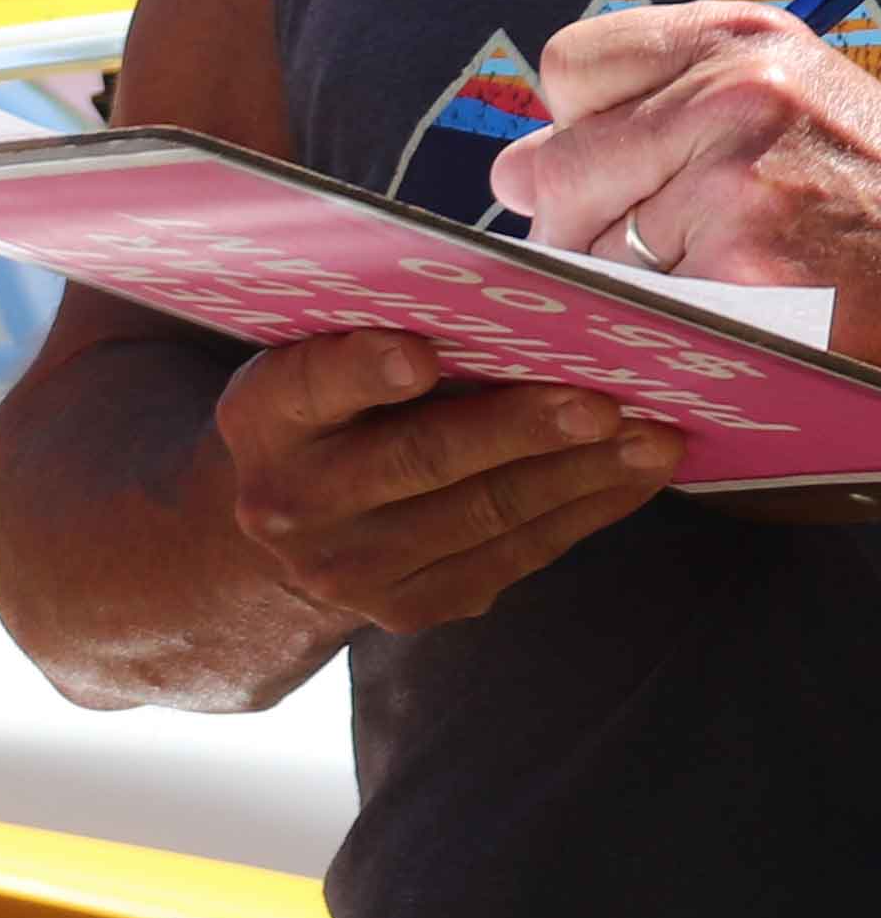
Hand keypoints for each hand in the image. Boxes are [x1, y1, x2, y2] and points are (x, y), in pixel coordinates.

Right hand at [194, 324, 674, 637]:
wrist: (285, 533)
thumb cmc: (333, 414)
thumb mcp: (322, 363)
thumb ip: (382, 333)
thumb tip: (522, 309)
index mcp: (263, 419)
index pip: (311, 386)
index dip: (363, 371)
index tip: (423, 356)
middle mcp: (292, 503)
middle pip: (418, 460)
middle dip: (519, 431)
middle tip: (602, 406)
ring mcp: (349, 568)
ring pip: (482, 514)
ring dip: (580, 475)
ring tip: (654, 440)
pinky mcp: (407, 609)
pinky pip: (511, 557)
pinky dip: (582, 514)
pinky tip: (631, 480)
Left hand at [497, 0, 880, 345]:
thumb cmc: (868, 197)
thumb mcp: (787, 106)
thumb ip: (656, 112)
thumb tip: (513, 167)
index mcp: (748, 41)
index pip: (571, 64)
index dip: (582, 124)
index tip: (629, 155)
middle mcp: (739, 95)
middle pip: (553, 167)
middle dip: (585, 218)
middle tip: (675, 239)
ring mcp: (736, 185)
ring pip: (579, 247)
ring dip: (620, 279)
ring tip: (718, 272)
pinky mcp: (737, 272)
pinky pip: (624, 309)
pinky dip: (654, 326)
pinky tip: (725, 313)